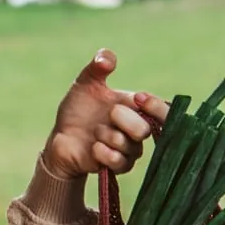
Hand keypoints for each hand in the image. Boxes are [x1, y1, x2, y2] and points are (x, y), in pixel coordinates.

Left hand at [43, 49, 170, 180]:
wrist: (61, 138)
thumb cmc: (78, 110)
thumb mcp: (85, 84)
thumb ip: (97, 67)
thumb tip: (107, 58)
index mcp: (137, 109)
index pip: (163, 111)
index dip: (156, 107)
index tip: (138, 98)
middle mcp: (138, 130)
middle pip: (146, 130)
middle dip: (124, 120)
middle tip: (108, 113)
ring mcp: (129, 150)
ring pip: (130, 146)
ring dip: (107, 136)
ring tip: (95, 132)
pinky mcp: (118, 167)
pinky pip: (118, 161)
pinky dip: (102, 152)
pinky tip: (93, 147)